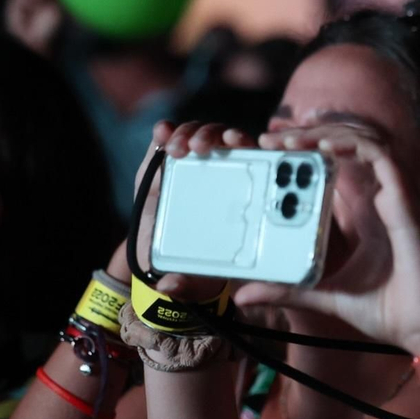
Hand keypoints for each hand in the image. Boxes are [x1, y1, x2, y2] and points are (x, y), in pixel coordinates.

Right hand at [121, 121, 258, 299]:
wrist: (162, 249)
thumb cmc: (194, 259)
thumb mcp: (198, 274)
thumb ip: (188, 282)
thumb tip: (168, 287)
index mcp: (246, 192)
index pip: (259, 161)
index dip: (252, 146)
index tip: (239, 143)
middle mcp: (224, 170)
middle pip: (230, 139)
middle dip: (217, 136)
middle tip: (202, 148)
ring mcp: (195, 161)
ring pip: (202, 134)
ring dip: (191, 133)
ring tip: (177, 148)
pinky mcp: (166, 159)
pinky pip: (171, 136)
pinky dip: (166, 131)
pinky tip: (160, 133)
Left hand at [233, 126, 419, 354]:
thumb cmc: (390, 313)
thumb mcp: (324, 296)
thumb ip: (288, 290)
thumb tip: (243, 295)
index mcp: (364, 218)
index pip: (332, 172)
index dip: (303, 156)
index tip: (268, 154)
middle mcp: (378, 202)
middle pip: (343, 151)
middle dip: (306, 138)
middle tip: (267, 141)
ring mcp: (392, 198)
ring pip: (361, 144)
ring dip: (325, 134)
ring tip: (289, 138)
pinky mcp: (404, 201)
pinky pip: (381, 156)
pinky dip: (354, 143)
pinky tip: (324, 145)